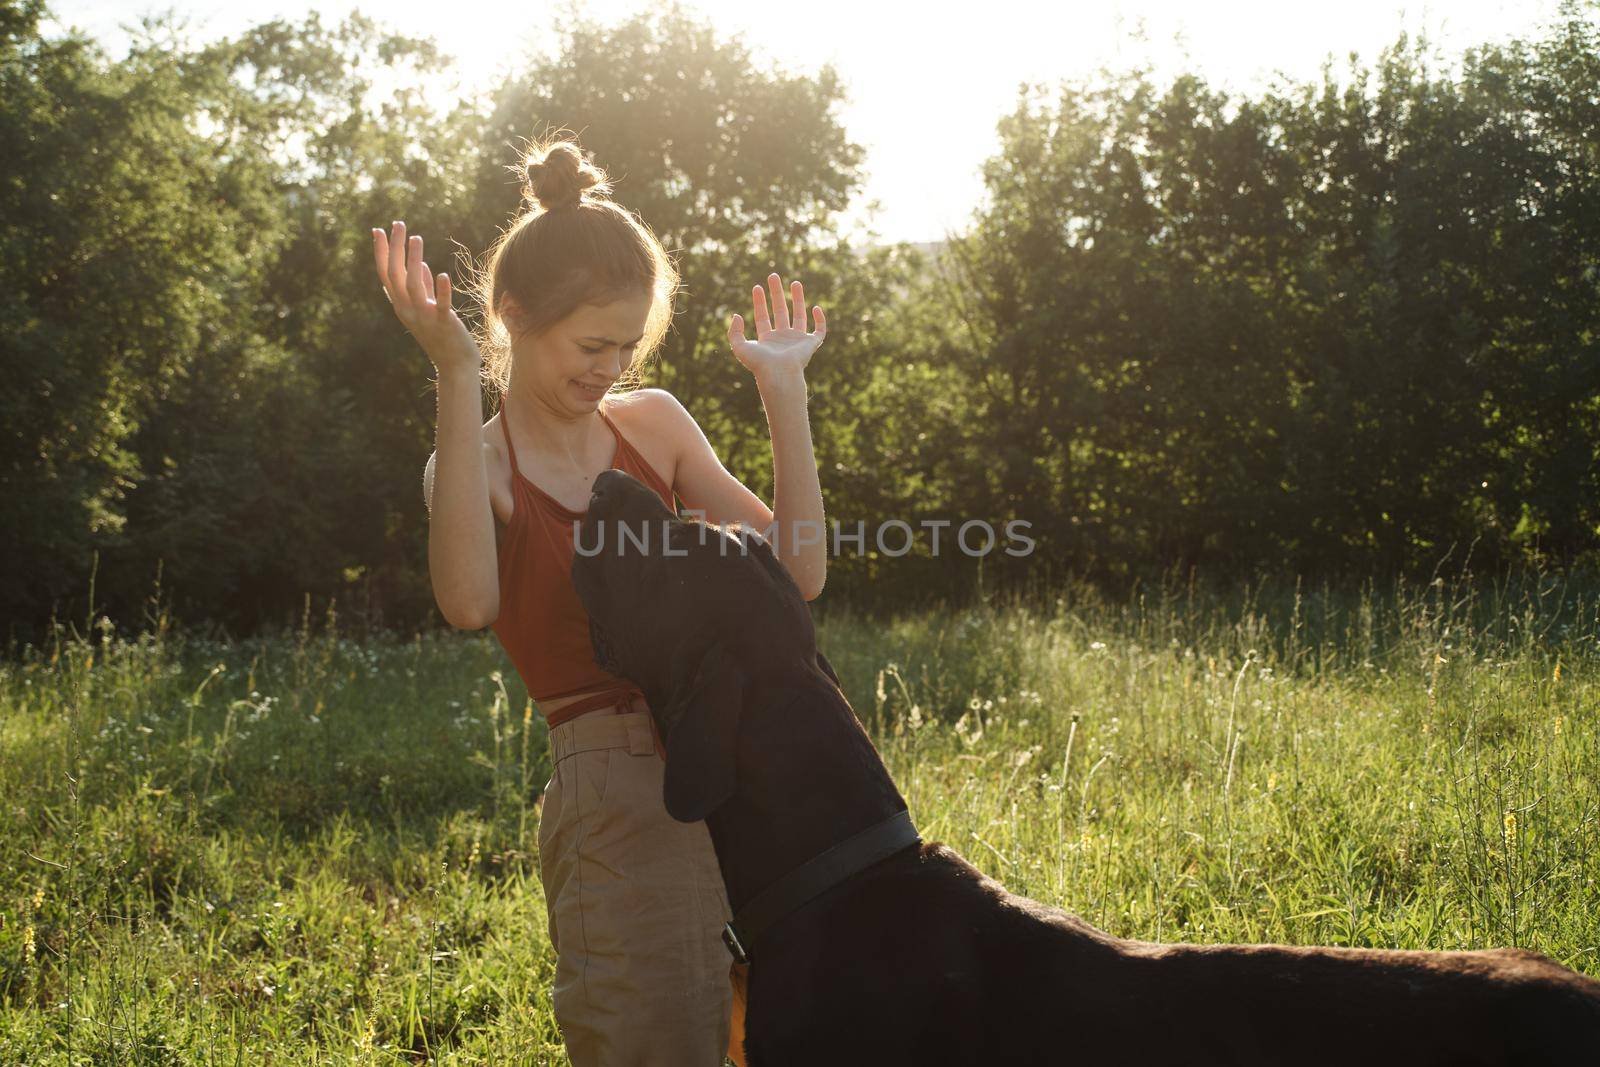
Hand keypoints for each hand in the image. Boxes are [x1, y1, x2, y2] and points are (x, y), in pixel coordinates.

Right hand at [372, 220, 479, 376]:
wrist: (455, 366)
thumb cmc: (442, 336)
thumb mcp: (427, 309)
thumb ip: (422, 287)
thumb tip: (419, 264)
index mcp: (401, 305)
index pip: (385, 274)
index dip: (381, 252)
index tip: (378, 230)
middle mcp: (407, 310)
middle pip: (395, 274)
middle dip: (395, 248)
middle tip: (398, 224)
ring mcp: (424, 317)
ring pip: (413, 285)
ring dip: (413, 260)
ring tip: (417, 238)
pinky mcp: (444, 324)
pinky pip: (441, 305)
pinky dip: (441, 290)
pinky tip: (442, 274)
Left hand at [728, 273, 825, 383]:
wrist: (778, 374)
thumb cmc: (759, 364)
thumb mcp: (739, 347)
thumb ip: (733, 331)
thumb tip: (736, 315)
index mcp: (767, 340)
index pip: (763, 316)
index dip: (759, 302)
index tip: (757, 287)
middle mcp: (782, 338)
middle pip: (780, 311)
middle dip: (777, 293)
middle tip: (773, 276)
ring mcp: (797, 340)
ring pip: (799, 315)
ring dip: (798, 299)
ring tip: (795, 282)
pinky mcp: (810, 344)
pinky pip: (819, 330)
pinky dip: (820, 319)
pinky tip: (816, 307)